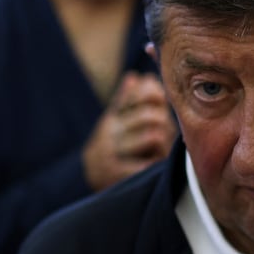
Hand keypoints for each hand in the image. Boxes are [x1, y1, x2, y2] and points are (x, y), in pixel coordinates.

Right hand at [82, 72, 175, 190]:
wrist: (88, 176)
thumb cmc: (112, 144)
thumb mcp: (116, 120)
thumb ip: (127, 99)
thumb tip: (136, 77)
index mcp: (114, 115)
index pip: (141, 94)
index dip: (157, 96)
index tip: (161, 105)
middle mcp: (110, 130)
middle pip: (151, 115)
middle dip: (165, 124)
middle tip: (166, 132)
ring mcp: (112, 151)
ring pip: (154, 136)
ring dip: (163, 144)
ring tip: (160, 149)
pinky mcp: (116, 172)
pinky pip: (148, 163)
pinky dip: (155, 163)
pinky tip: (153, 164)